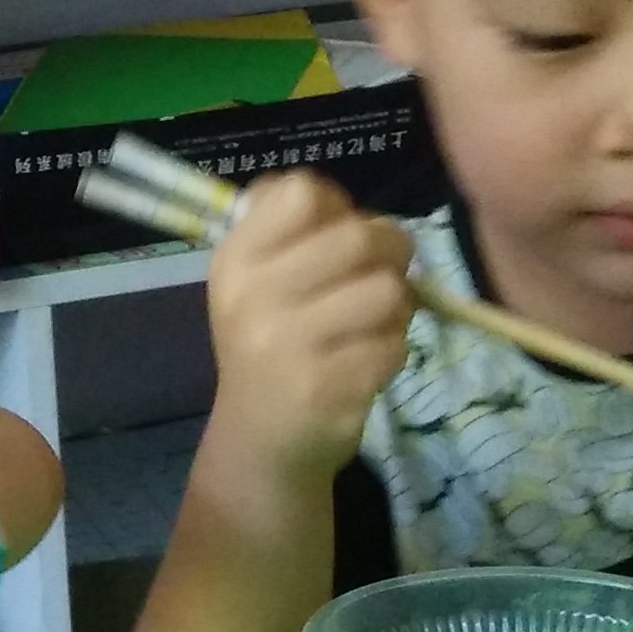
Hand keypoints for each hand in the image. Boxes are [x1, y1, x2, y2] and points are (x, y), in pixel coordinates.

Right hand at [202, 172, 418, 476]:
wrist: (260, 438)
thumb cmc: (267, 343)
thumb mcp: (253, 280)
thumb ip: (287, 229)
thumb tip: (329, 194)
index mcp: (235, 261)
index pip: (301, 193)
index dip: (338, 205)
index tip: (336, 232)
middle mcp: (255, 299)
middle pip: (359, 236)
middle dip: (391, 250)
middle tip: (383, 271)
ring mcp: (291, 348)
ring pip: (388, 290)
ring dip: (397, 303)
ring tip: (375, 319)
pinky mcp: (329, 390)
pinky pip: (395, 345)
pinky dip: (392, 349)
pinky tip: (366, 359)